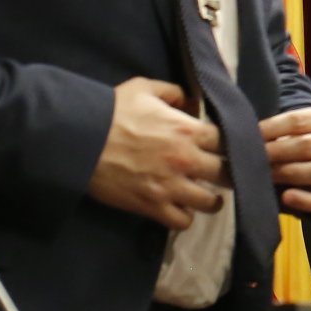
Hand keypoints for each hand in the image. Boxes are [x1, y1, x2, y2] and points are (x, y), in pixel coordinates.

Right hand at [88, 77, 224, 229]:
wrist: (79, 139)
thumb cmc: (112, 111)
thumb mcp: (144, 88)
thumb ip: (174, 92)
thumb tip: (190, 103)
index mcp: (188, 130)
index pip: (229, 142)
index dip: (231, 146)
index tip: (227, 150)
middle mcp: (186, 160)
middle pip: (227, 174)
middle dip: (228, 174)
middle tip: (221, 175)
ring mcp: (170, 187)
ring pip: (210, 203)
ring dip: (211, 200)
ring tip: (205, 196)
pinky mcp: (152, 206)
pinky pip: (183, 222)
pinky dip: (185, 218)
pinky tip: (181, 209)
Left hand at [261, 104, 310, 213]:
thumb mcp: (306, 125)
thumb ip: (285, 127)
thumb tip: (252, 136)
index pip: (299, 120)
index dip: (272, 128)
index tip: (252, 134)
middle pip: (309, 145)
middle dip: (277, 151)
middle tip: (254, 156)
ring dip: (288, 173)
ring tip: (267, 174)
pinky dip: (305, 200)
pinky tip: (286, 197)